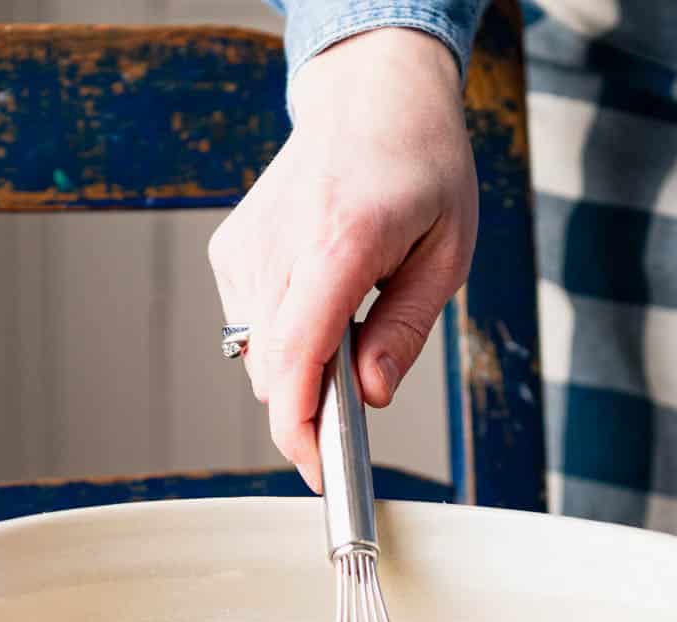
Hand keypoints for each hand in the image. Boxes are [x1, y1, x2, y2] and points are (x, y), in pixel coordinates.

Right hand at [208, 28, 477, 491]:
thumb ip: (406, 330)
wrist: (369, 96)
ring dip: (299, 368)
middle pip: (273, 370)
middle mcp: (279, 243)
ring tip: (347, 321)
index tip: (319, 470)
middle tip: (356, 402)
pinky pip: (249, 327)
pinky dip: (283, 337)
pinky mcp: (230, 250)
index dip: (301, 426)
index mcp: (340, 240)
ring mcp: (246, 246)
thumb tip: (370, 396)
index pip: (298, 355)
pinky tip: (317, 297)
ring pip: (259, 356)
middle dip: (309, 407)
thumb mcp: (446, 253)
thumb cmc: (420, 169)